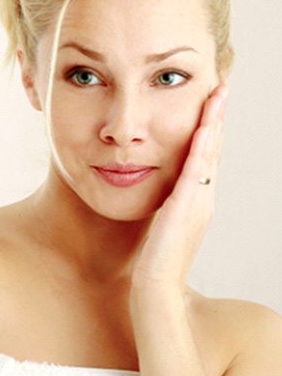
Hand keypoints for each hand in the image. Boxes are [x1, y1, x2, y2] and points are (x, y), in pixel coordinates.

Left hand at [131, 82, 228, 292]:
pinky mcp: (186, 210)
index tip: (209, 102)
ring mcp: (198, 204)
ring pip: (209, 155)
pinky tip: (203, 127)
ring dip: (213, 123)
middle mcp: (203, 198)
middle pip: (213, 149)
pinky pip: (196, 172)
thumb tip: (163, 189)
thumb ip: (168, 205)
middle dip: (217, 116)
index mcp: (197, 200)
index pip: (206, 156)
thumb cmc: (155, 259)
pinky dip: (201, 148)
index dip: (209, 128)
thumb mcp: (163, 224)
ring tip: (218, 95)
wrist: (155, 288)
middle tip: (221, 87)